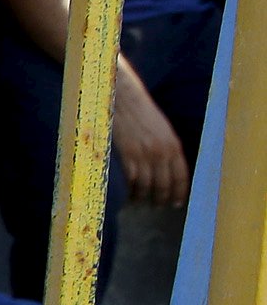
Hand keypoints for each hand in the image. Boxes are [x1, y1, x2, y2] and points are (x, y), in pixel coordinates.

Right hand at [117, 69, 190, 203]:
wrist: (123, 98)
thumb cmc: (141, 112)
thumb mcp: (162, 129)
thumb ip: (167, 147)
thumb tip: (168, 168)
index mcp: (173, 145)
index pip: (181, 176)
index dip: (179, 192)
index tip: (177, 203)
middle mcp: (161, 152)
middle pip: (165, 183)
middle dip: (162, 198)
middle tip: (158, 206)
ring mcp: (144, 154)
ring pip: (148, 185)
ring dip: (145, 197)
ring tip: (142, 202)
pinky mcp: (127, 154)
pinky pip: (132, 179)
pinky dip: (131, 189)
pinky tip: (130, 194)